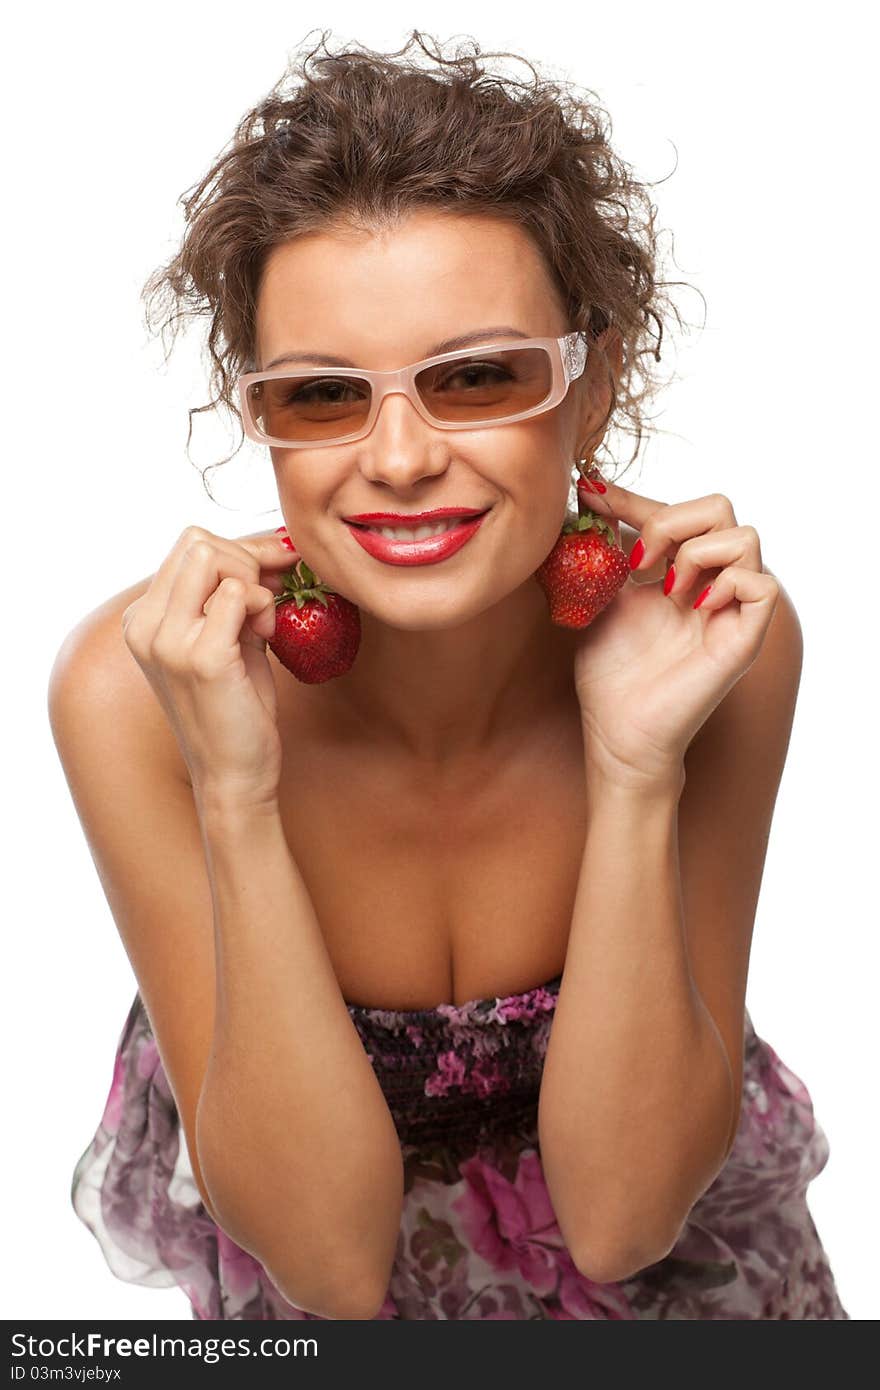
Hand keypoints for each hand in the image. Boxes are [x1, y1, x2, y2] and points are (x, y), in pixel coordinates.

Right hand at [121, 525, 301, 811]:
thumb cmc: (234, 707)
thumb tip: (272, 547)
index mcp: (143, 619)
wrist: (233, 774)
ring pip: (214, 557)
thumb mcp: (225, 640)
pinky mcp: (202, 658)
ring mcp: (169, 641)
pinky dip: (263, 605)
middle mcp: (145, 626)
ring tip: (263, 624)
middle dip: (248, 560)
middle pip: (199, 542)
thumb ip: (232, 596)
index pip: (189, 545)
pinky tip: (267, 636)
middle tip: (271, 600)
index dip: (239, 551)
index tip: (269, 576)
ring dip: (254, 581)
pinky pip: (237, 593)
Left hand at [571, 479, 780, 788]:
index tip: (588, 493)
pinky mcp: (745, 638)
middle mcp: (710, 584)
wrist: (618, 731)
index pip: (673, 511)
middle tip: (638, 560)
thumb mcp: (600, 598)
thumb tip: (587, 503)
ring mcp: (731, 609)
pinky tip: (694, 607)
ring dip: (696, 551)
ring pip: (746, 536)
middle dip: (671, 519)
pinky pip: (763, 585)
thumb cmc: (611, 674)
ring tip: (666, 589)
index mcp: (678, 572)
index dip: (632, 498)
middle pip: (720, 508)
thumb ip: (603, 552)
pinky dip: (728, 583)